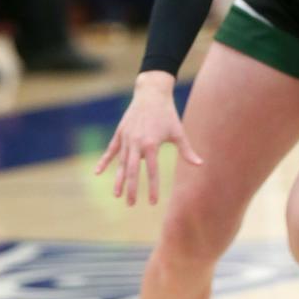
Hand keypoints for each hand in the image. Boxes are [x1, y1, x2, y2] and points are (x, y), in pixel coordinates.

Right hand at [95, 72, 202, 205]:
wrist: (151, 93)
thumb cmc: (167, 114)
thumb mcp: (178, 132)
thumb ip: (186, 150)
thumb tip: (200, 165)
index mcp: (151, 144)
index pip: (152, 171)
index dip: (152, 187)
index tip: (152, 202)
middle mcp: (136, 143)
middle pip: (133, 170)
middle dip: (131, 188)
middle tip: (131, 204)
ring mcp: (126, 138)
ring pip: (121, 163)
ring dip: (119, 179)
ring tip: (117, 195)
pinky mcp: (120, 133)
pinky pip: (111, 150)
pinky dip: (104, 161)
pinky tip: (98, 173)